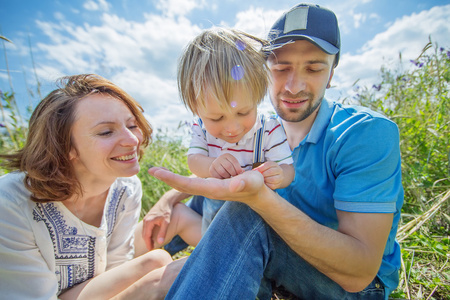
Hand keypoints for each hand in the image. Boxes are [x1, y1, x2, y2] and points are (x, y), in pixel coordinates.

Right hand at [141, 189, 185, 250]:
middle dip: (147, 242)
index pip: (146, 236)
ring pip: (145, 231)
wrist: (167, 201)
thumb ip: (163, 232)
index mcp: (148, 222)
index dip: (148, 244)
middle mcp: (145, 220)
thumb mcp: (166, 222)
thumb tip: (160, 242)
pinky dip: (148, 233)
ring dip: (147, 238)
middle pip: (144, 234)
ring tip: (152, 244)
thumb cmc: (167, 211)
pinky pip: (146, 228)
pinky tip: (152, 236)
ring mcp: (146, 218)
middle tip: (151, 249)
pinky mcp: (148, 217)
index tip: (151, 250)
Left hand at [148, 167, 264, 203]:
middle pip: (182, 185)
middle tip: (151, 170)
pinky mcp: (211, 186)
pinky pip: (191, 184)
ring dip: (171, 178)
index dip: (171, 178)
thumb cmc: (256, 186)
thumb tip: (232, 185)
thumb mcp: (252, 182)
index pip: (187, 184)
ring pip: (185, 185)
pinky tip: (173, 176)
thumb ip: (243, 183)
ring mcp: (208, 189)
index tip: (157, 172)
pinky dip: (180, 179)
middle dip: (166, 178)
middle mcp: (207, 190)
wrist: (257, 194)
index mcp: (213, 189)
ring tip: (158, 171)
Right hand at [209, 153, 243, 178]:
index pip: (234, 161)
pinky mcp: (211, 170)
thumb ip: (238, 168)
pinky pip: (217, 176)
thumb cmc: (228, 167)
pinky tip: (224, 178)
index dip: (238, 168)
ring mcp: (215, 163)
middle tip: (235, 177)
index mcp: (227, 155)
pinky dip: (222, 179)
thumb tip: (243, 172)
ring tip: (229, 177)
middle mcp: (220, 158)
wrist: (216, 166)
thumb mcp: (233, 164)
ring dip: (228, 176)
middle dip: (233, 173)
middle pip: (228, 166)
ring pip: (223, 172)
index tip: (240, 173)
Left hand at [253, 161, 284, 189]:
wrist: (279, 177)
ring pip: (273, 179)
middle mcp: (279, 170)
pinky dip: (267, 185)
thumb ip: (260, 168)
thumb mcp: (266, 167)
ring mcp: (280, 177)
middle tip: (259, 176)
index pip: (268, 164)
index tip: (256, 170)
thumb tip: (254, 171)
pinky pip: (273, 185)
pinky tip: (265, 184)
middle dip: (263, 174)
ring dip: (265, 180)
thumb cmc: (269, 172)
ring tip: (262, 180)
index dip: (261, 168)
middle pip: (271, 171)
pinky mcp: (279, 184)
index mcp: (275, 165)